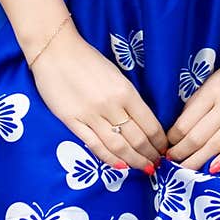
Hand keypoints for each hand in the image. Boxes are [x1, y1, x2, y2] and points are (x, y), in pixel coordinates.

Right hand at [29, 30, 167, 171]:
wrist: (56, 51)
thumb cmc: (88, 60)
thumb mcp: (116, 75)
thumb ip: (129, 98)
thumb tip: (142, 122)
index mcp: (125, 92)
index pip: (150, 124)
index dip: (159, 141)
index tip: (164, 149)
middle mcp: (111, 106)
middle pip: (137, 139)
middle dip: (150, 155)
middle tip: (157, 163)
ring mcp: (91, 116)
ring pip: (118, 147)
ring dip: (134, 161)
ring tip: (143, 168)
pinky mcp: (73, 121)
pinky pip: (94, 145)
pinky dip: (109, 159)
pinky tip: (120, 166)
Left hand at [165, 37, 219, 174]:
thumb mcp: (219, 76)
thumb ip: (203, 98)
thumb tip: (184, 121)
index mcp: (212, 90)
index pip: (186, 120)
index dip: (173, 137)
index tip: (167, 145)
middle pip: (197, 136)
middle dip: (180, 152)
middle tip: (170, 162)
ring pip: (216, 144)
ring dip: (198, 159)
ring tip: (184, 170)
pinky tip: (213, 168)